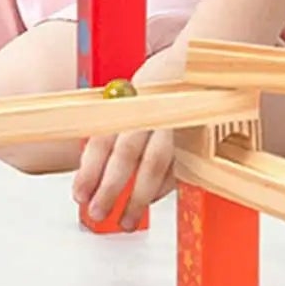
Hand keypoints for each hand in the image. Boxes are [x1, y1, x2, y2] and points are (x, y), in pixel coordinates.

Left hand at [72, 44, 186, 231]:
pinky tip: (151, 201)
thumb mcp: (133, 95)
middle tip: (97, 212)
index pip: (103, 138)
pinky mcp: (196, 136)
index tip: (79, 194)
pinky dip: (164, 187)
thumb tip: (94, 164)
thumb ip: (117, 125)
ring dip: (138, 198)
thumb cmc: (164, 83)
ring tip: (125, 221)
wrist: (205, 64)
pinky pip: (178, 168)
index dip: (89, 170)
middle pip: (126, 155)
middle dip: (110, 188)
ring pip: (154, 166)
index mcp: (129, 101)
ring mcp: (176, 125)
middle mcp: (151, 112)